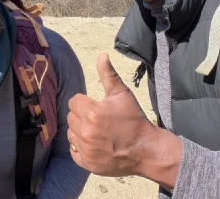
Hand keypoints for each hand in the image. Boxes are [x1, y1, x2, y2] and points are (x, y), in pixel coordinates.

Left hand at [66, 52, 180, 187]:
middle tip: (100, 121)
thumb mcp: (122, 95)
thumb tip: (101, 55)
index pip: (74, 102)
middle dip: (83, 117)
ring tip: (98, 133)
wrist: (147, 150)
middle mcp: (87, 132)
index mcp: (93, 113)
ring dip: (81, 132)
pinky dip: (81, 148)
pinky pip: (74, 151)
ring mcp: (87, 150)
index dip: (85, 103)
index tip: (97, 108)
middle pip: (72, 117)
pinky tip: (95, 145)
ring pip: (71, 134)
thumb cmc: (134, 120)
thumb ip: (108, 74)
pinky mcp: (88, 164)